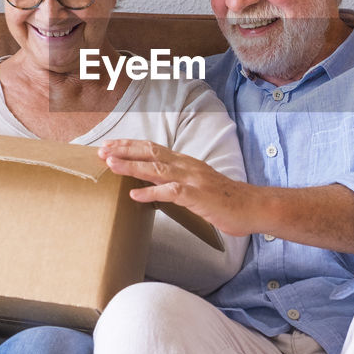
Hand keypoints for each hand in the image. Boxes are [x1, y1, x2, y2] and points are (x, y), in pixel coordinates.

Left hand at [98, 139, 258, 236]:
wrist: (252, 207)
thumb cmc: (225, 200)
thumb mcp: (198, 185)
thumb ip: (176, 182)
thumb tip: (152, 184)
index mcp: (186, 163)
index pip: (154, 149)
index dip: (130, 146)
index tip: (110, 146)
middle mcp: (187, 167)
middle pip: (151, 152)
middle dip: (124, 150)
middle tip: (101, 150)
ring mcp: (193, 180)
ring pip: (157, 169)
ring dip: (132, 166)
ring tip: (111, 165)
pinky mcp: (198, 197)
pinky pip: (171, 193)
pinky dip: (151, 193)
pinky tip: (135, 196)